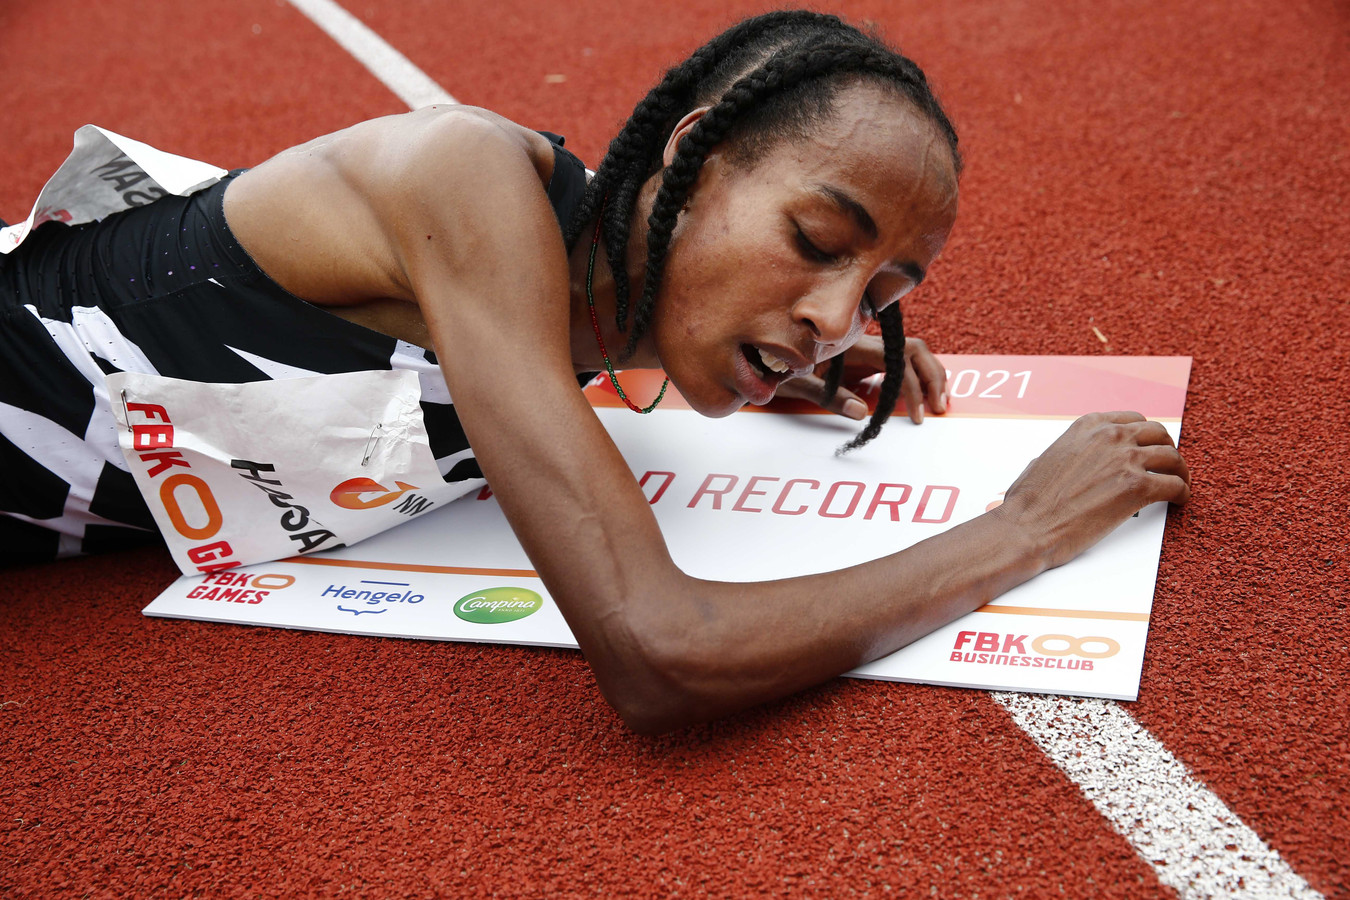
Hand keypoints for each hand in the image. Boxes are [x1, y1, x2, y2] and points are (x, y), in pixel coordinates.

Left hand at [775, 334, 948, 422]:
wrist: (758, 355)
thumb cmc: (773, 366)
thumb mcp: (796, 383)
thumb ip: (828, 396)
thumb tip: (861, 412)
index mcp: (850, 345)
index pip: (896, 359)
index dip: (913, 386)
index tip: (916, 414)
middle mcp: (861, 341)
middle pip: (913, 349)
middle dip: (933, 376)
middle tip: (940, 407)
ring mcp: (863, 348)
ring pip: (909, 352)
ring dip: (929, 373)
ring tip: (939, 402)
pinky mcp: (861, 358)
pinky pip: (896, 361)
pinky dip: (915, 375)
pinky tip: (921, 395)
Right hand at [996, 411, 1191, 569]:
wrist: (1028, 527)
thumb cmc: (1029, 502)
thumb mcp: (1044, 460)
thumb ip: (1067, 453)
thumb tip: (1071, 460)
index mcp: (1088, 426)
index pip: (1132, 420)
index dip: (1146, 436)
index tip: (1150, 447)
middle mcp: (1110, 436)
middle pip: (1158, 434)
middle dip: (1166, 450)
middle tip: (1169, 466)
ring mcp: (1125, 459)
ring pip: (1172, 458)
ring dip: (1179, 472)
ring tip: (1180, 484)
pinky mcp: (1138, 487)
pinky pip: (1175, 485)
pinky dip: (1182, 493)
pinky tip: (1179, 500)